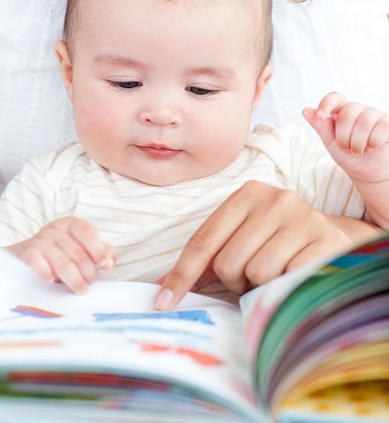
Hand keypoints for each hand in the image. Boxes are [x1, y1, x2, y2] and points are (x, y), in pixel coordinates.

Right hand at [8, 217, 116, 293]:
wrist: (28, 254)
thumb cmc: (62, 252)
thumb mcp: (83, 247)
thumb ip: (101, 252)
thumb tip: (110, 262)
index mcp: (72, 224)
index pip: (87, 233)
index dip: (98, 249)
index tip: (104, 265)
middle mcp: (56, 229)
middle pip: (77, 253)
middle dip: (87, 272)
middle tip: (90, 283)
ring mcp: (40, 239)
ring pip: (62, 263)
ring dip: (74, 279)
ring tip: (81, 289)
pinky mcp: (27, 252)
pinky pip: (37, 262)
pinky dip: (46, 272)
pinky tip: (52, 279)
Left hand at [154, 181, 380, 309]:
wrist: (334, 237)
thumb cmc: (277, 241)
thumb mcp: (243, 236)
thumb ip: (208, 257)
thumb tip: (164, 288)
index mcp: (247, 194)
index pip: (203, 240)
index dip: (181, 275)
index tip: (163, 302)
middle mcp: (274, 199)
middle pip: (228, 262)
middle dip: (234, 281)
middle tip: (251, 277)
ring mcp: (302, 218)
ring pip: (256, 273)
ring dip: (259, 286)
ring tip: (274, 273)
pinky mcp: (325, 240)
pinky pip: (286, 280)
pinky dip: (283, 287)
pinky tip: (293, 275)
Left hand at [303, 92, 388, 182]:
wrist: (368, 171)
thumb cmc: (348, 155)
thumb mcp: (330, 142)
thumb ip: (320, 126)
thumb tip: (306, 110)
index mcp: (341, 111)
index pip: (335, 98)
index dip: (326, 104)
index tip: (320, 116)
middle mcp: (358, 109)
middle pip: (348, 112)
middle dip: (344, 135)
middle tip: (347, 148)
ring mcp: (375, 115)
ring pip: (364, 121)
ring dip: (358, 143)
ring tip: (358, 151)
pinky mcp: (388, 124)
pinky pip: (381, 128)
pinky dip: (373, 143)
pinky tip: (372, 148)